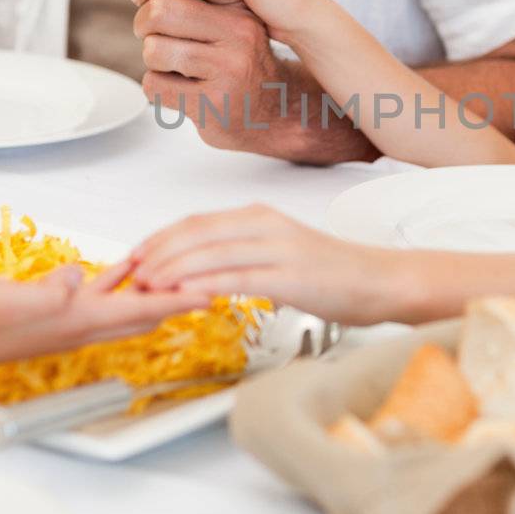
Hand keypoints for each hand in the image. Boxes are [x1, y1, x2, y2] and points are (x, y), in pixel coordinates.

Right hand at [0, 264, 207, 371]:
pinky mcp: (50, 309)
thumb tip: (75, 279)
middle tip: (214, 282)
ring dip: (155, 291)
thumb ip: (42, 292)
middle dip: (181, 299)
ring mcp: (64, 318)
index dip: (179, 300)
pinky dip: (119, 279)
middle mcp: (77, 323)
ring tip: (184, 274)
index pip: (140, 310)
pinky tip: (125, 266)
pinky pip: (98, 293)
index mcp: (74, 319)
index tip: (216, 292)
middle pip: (144, 312)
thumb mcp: (3, 300)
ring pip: (125, 304)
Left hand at [128, 205, 414, 324]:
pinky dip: (206, 285)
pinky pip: (238, 277)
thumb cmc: (334, 273)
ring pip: (211, 253)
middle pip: (196, 234)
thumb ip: (245, 253)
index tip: (135, 256)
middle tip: (133, 275)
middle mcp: (265, 225)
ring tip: (149, 287)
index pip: (196, 222)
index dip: (160, 238)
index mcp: (260, 217)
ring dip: (173, 271)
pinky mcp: (291, 276)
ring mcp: (279, 249)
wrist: (381, 281)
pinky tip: (186, 295)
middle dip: (158, 254)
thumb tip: (205, 267)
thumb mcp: (281, 252)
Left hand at [134, 0, 297, 152]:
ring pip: (153, 50)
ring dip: (152, 59)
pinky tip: (177, 89)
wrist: (270, 110)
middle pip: (159, 12)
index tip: (148, 2)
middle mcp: (239, 36)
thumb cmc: (234, 57)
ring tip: (170, 64)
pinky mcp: (211, 104)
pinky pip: (154, 85)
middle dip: (143, 24)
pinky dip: (155, 88)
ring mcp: (228, 71)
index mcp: (240, 8)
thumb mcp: (220, 14)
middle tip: (149, 33)